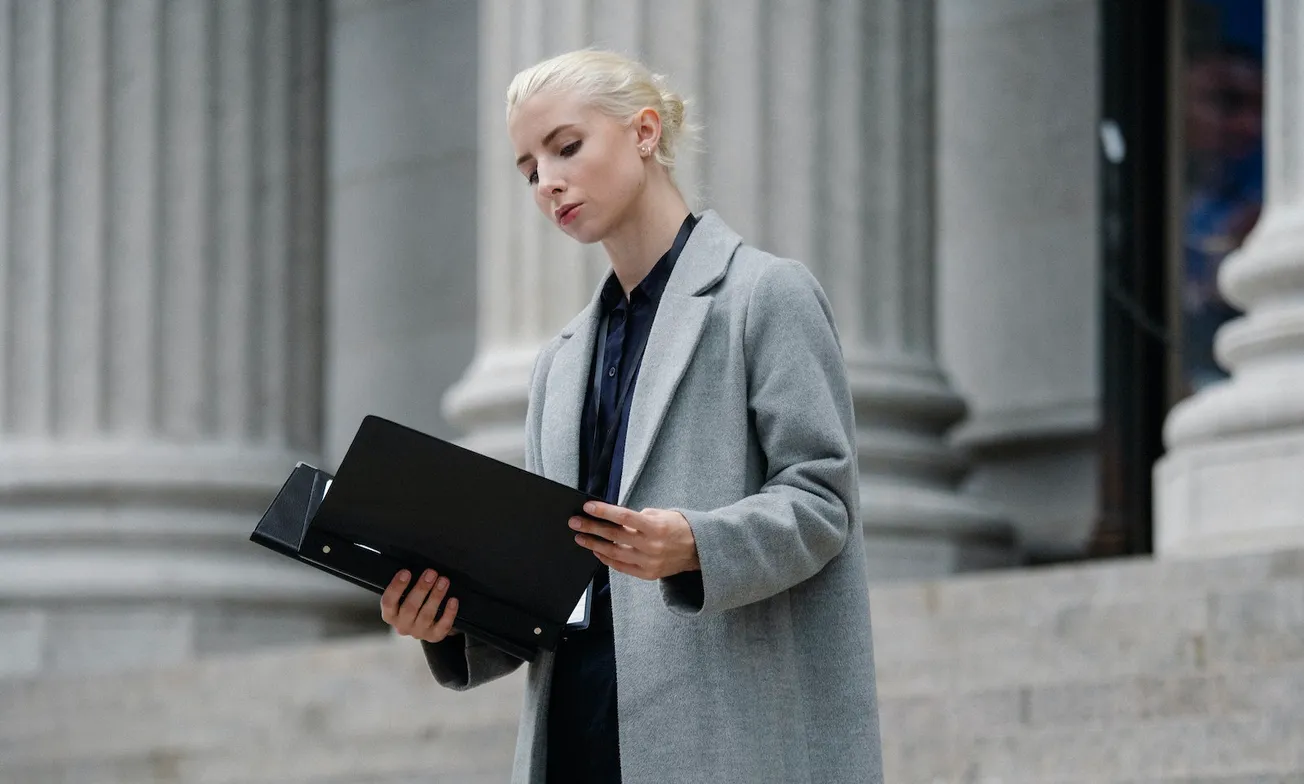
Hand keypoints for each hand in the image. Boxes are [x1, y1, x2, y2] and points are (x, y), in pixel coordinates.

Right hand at [380, 569, 460, 642]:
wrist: (428, 625)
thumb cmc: (415, 604)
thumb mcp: (405, 596)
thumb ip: (407, 585)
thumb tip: (415, 565)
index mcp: (391, 614)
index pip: (388, 602)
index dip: (396, 587)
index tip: (406, 572)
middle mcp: (402, 625)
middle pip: (410, 608)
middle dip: (421, 589)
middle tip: (431, 573)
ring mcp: (419, 632)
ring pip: (427, 615)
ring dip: (436, 597)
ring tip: (443, 581)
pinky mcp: (434, 636)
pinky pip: (442, 626)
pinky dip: (449, 613)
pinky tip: (453, 600)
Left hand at [570, 501, 699, 580]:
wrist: (699, 551)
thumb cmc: (679, 528)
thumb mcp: (663, 514)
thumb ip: (639, 517)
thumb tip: (615, 518)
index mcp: (656, 527)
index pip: (624, 517)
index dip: (604, 511)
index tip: (588, 507)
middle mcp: (651, 546)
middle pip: (615, 536)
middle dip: (592, 528)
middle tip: (575, 522)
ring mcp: (649, 562)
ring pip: (614, 553)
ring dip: (594, 545)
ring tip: (580, 538)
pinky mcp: (647, 574)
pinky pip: (621, 567)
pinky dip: (607, 559)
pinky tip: (597, 551)